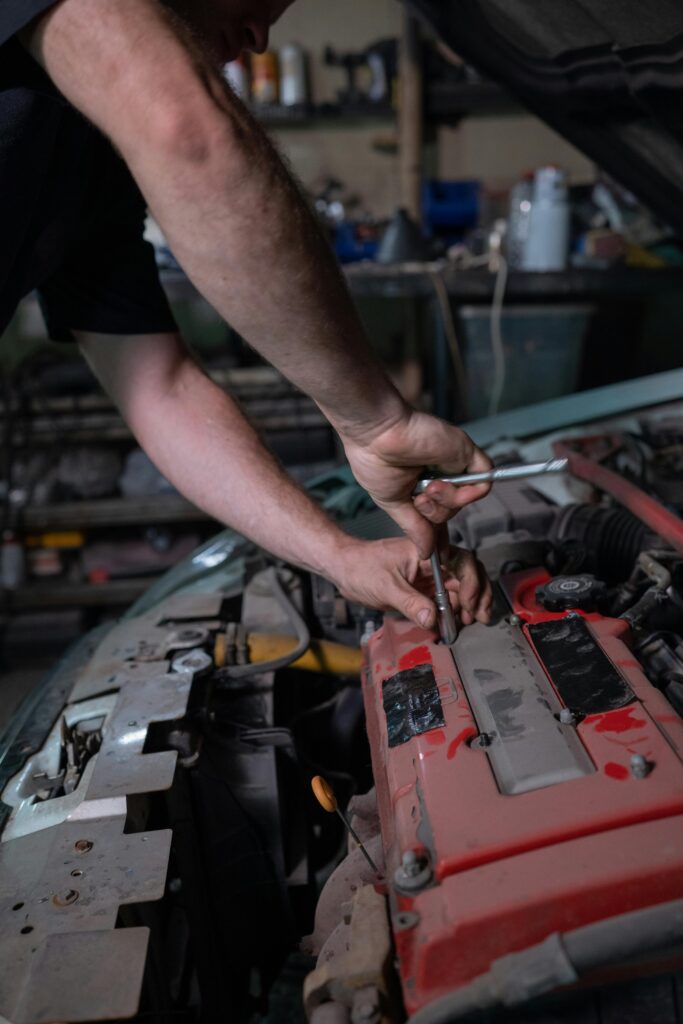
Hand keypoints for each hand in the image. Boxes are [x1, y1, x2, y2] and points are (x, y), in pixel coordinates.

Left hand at [333, 537, 491, 630]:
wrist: (345, 570)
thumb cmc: (361, 568)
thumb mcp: (385, 586)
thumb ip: (410, 603)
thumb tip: (432, 619)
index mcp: (427, 552)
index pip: (461, 561)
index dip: (471, 581)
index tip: (469, 603)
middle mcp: (433, 563)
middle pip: (468, 575)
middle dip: (479, 595)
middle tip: (480, 617)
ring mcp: (431, 577)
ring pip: (461, 589)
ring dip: (470, 605)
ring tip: (470, 622)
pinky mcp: (425, 591)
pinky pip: (447, 600)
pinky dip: (455, 611)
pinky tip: (456, 623)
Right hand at [341, 408, 492, 558]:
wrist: (376, 434)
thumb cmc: (374, 459)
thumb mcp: (393, 502)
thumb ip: (414, 526)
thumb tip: (426, 551)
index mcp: (418, 485)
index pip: (437, 514)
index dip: (440, 534)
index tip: (441, 553)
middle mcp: (438, 474)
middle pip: (450, 511)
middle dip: (434, 513)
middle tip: (418, 499)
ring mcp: (453, 464)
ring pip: (464, 500)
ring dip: (445, 501)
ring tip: (426, 486)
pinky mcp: (467, 453)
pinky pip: (483, 482)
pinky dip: (467, 492)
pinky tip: (444, 484)